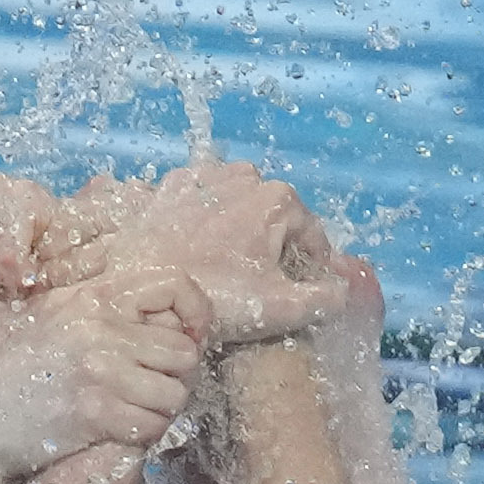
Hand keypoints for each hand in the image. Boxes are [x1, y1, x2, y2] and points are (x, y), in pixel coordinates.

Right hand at [0, 261, 205, 479]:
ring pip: (176, 393)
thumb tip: (167, 317)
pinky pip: (154, 424)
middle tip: (157, 386)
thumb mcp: (56, 316)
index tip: (190, 338)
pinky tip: (127, 428)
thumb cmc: (19, 369)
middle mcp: (101, 329)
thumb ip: (107, 308)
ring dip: (163, 407)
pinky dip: (147, 431)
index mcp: (94, 298)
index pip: (174, 284)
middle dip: (177, 374)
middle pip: (183, 351)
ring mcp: (101, 371)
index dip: (196, 312)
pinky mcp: (97, 412)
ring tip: (141, 408)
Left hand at [121, 156, 372, 348]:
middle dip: (273, 247)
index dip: (312, 267)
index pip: (311, 235)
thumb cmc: (217, 296)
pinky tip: (196, 252)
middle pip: (274, 218)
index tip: (300, 292)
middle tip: (258, 285)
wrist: (142, 291)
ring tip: (226, 269)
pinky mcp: (169, 187)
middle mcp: (244, 176)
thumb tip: (341, 289)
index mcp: (278, 198)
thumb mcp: (282, 308)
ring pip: (238, 207)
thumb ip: (325, 298)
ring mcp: (203, 176)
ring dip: (240, 232)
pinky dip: (205, 222)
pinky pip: (202, 203)